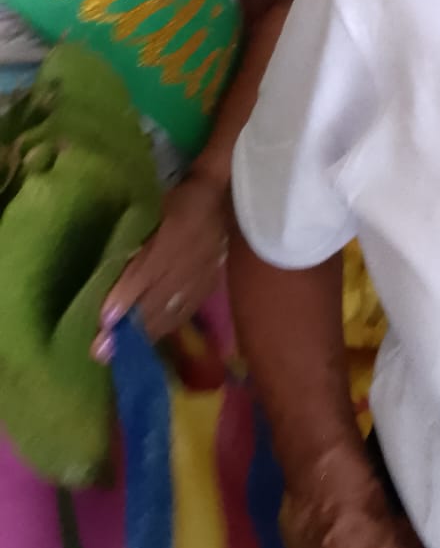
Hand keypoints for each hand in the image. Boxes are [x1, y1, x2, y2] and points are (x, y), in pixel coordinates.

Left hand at [94, 172, 229, 354]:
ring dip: (146, 332)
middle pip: (155, 299)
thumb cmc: (186, 197)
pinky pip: (187, 310)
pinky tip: (155, 336)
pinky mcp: (210, 283)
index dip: (125, 297)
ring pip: (171, 310)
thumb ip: (142, 232)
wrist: (229, 196)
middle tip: (102, 351)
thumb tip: (118, 259)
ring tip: (123, 351)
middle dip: (128, 327)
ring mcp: (201, 275)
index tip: (104, 320)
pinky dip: (169, 326)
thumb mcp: (160, 206)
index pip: (145, 273)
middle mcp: (187, 262)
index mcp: (174, 238)